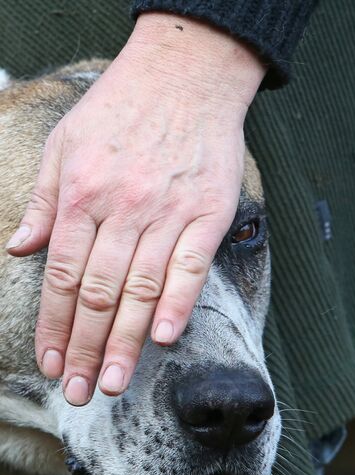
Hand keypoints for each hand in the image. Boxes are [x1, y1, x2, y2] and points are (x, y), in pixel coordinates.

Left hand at [6, 13, 265, 405]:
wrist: (186, 75)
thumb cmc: (122, 108)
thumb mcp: (66, 141)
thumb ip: (44, 200)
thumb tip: (20, 249)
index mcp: (82, 195)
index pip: (63, 277)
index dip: (56, 327)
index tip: (52, 364)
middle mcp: (121, 209)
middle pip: (99, 293)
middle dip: (86, 349)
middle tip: (81, 392)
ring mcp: (167, 211)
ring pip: (140, 289)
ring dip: (125, 342)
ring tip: (115, 383)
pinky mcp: (207, 211)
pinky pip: (190, 265)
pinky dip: (177, 303)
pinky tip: (162, 338)